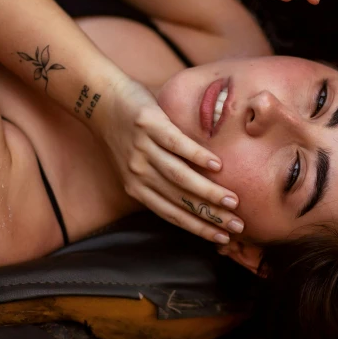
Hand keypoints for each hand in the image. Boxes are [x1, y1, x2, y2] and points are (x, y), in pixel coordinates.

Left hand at [94, 76, 242, 242]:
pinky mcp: (149, 125)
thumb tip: (195, 199)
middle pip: (179, 200)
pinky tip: (217, 165)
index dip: (198, 228)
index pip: (171, 214)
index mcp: (137, 188)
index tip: (222, 238)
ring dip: (207, 191)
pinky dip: (197, 156)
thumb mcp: (136, 166)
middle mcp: (139, 173)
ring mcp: (143, 150)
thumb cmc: (124, 135)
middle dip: (210, 215)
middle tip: (236, 225)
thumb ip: (159, 183)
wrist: (101, 100)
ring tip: (232, 200)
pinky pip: (176, 144)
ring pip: (179, 176)